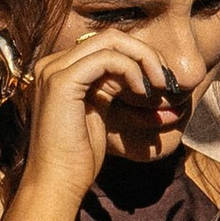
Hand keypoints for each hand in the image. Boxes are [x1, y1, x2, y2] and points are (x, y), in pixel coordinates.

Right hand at [16, 29, 182, 203]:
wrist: (57, 183)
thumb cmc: (79, 158)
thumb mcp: (102, 113)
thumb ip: (116, 88)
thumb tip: (153, 80)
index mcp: (60, 70)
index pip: (105, 45)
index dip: (138, 57)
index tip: (162, 81)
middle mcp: (53, 64)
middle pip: (109, 37)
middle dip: (144, 54)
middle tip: (167, 80)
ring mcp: (53, 70)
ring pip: (110, 41)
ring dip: (143, 59)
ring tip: (160, 86)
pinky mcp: (61, 81)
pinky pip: (107, 59)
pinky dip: (132, 70)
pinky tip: (143, 92)